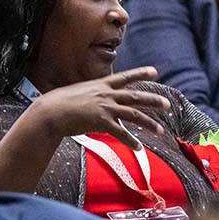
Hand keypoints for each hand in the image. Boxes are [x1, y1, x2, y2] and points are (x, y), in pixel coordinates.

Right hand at [29, 67, 170, 149]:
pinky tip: (139, 148)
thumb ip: (92, 96)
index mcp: (101, 85)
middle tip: (168, 104)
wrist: (50, 112)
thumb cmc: (59, 103)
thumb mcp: (79, 93)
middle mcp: (107, 94)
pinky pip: (121, 133)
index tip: (154, 70)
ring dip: (149, 124)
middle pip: (136, 97)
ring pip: (134, 115)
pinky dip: (131, 141)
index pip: (125, 77)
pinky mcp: (102, 122)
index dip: (141, 73)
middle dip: (154, 100)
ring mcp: (106, 108)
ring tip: (161, 131)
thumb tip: (96, 104)